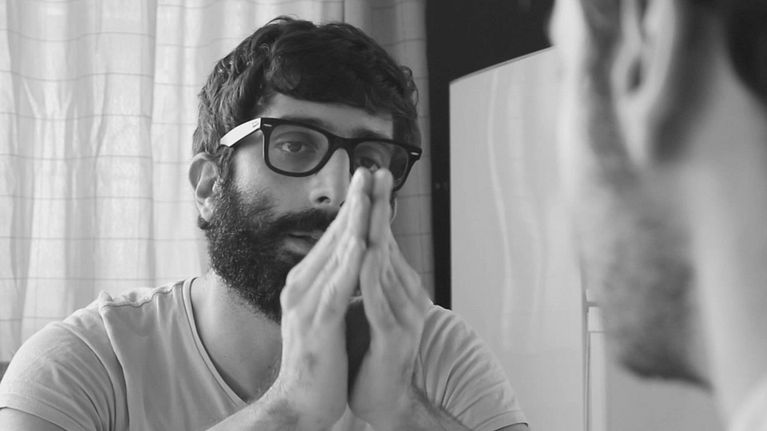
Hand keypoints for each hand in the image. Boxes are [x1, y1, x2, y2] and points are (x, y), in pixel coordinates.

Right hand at [263, 169, 371, 429]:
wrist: (299, 403)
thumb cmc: (318, 360)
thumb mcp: (324, 314)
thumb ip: (332, 286)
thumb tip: (348, 260)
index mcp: (304, 282)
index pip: (333, 238)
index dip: (353, 207)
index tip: (369, 180)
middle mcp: (301, 286)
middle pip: (333, 236)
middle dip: (356, 201)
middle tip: (371, 169)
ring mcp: (306, 303)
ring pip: (336, 254)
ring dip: (354, 220)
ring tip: (369, 191)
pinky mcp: (317, 323)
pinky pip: (338, 287)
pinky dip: (350, 262)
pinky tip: (364, 241)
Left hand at [348, 170, 431, 429]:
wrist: (380, 399)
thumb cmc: (370, 354)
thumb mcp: (368, 309)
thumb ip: (367, 279)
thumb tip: (361, 247)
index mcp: (395, 287)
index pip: (382, 239)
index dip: (375, 207)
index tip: (370, 175)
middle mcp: (405, 296)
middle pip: (387, 243)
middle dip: (380, 206)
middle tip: (377, 172)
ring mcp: (402, 316)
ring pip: (385, 266)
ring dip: (376, 232)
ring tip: (370, 200)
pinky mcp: (393, 337)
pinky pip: (378, 301)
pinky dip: (371, 277)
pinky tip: (364, 255)